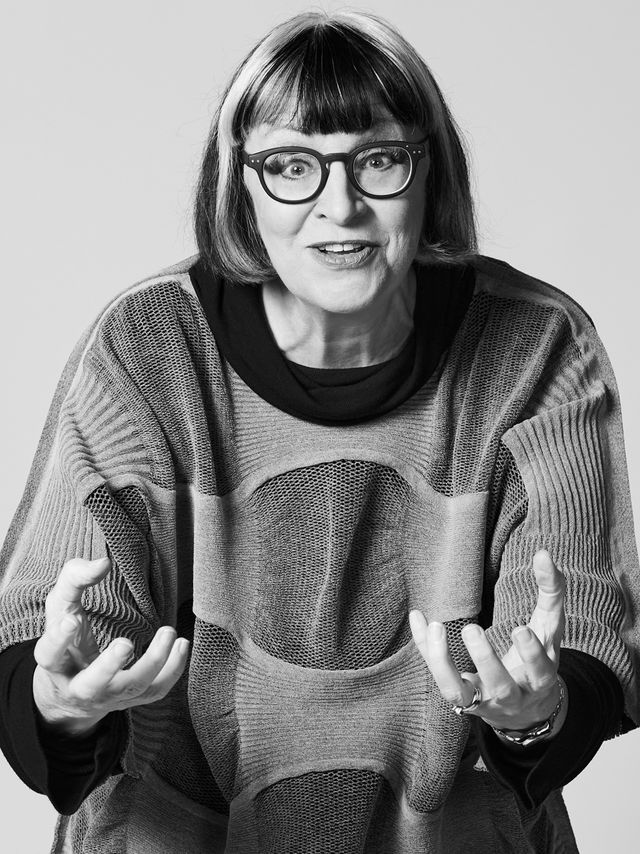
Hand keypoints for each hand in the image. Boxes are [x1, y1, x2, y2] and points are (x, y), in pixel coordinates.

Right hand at [33, 557, 188, 736]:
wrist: (73, 683)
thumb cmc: (70, 633)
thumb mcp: (62, 606)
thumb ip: (75, 579)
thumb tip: (104, 563)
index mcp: (56, 663)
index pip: (51, 654)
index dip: (60, 638)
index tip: (73, 618)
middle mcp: (79, 686)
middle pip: (93, 684)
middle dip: (109, 666)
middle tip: (125, 644)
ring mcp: (108, 697)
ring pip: (131, 687)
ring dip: (153, 661)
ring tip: (168, 631)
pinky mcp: (131, 699)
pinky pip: (155, 691)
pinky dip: (173, 670)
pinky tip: (182, 644)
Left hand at [409, 550, 565, 733]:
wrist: (525, 710)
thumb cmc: (538, 656)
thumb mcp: (549, 627)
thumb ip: (551, 591)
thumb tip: (543, 554)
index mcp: (540, 678)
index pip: (541, 669)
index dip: (532, 653)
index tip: (521, 628)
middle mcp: (513, 695)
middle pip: (501, 686)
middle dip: (486, 660)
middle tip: (470, 629)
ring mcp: (483, 700)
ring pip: (462, 693)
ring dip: (445, 663)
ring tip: (439, 626)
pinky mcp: (460, 699)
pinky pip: (439, 677)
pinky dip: (426, 651)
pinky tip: (419, 618)